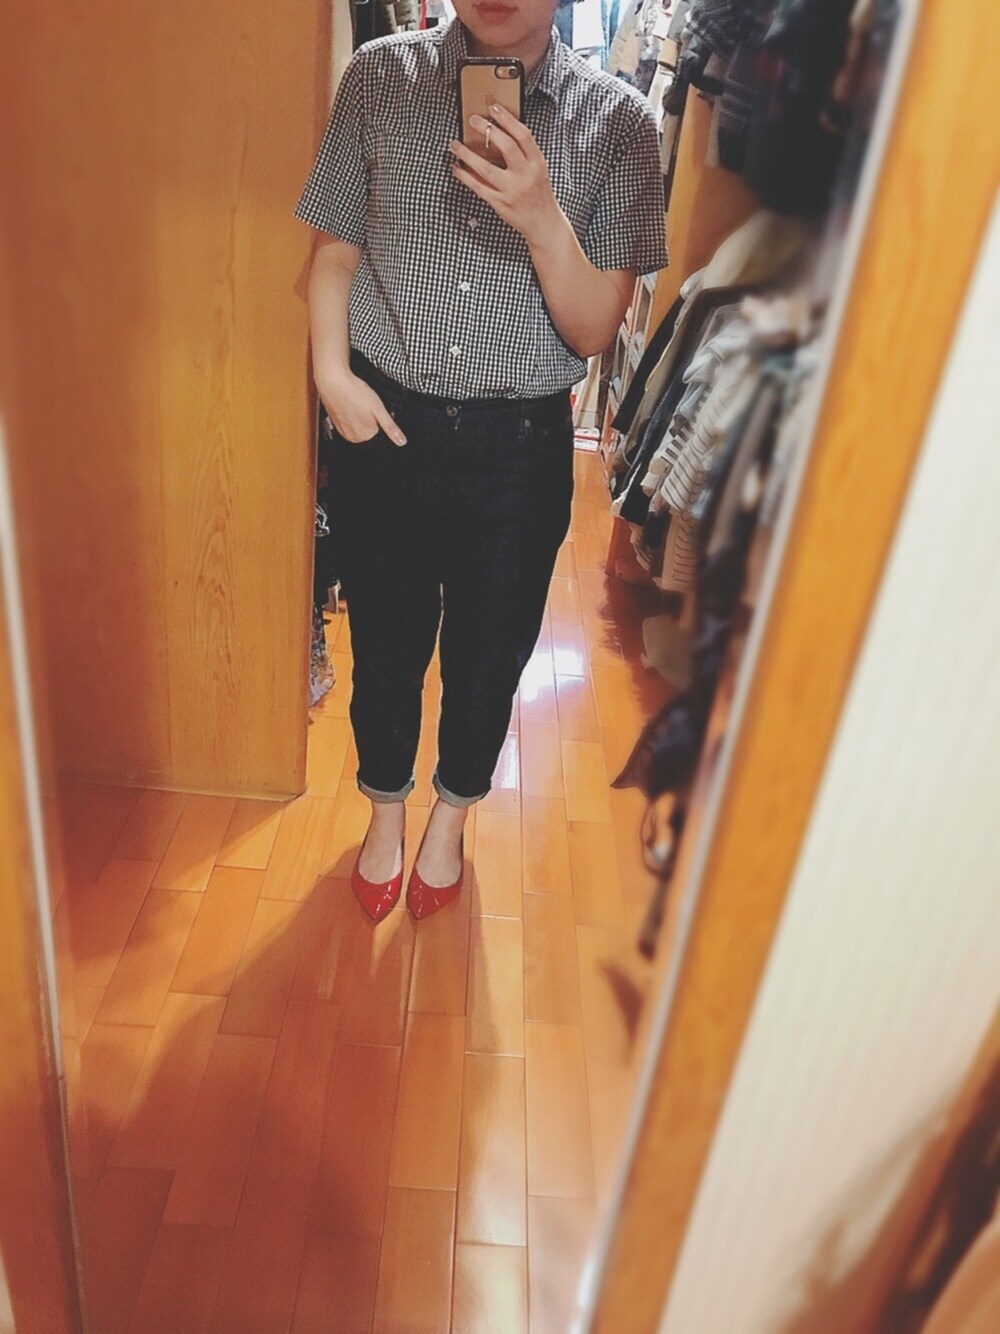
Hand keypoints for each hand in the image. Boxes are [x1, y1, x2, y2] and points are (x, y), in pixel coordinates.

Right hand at [316, 368, 406, 445]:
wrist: (332, 380)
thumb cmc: (354, 392)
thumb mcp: (378, 408)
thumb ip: (390, 427)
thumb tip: (401, 441)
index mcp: (365, 436)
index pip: (379, 433)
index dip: (379, 419)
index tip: (374, 409)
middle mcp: (352, 437)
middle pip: (368, 431)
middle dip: (370, 419)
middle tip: (365, 404)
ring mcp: (342, 430)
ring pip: (357, 426)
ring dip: (359, 416)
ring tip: (357, 402)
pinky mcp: (334, 422)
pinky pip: (347, 421)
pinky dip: (350, 413)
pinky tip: (350, 402)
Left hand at [449, 103, 560, 247]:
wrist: (544, 223)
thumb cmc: (539, 194)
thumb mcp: (539, 169)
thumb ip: (524, 153)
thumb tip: (500, 131)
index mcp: (537, 163)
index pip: (523, 135)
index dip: (507, 119)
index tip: (494, 108)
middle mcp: (525, 176)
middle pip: (506, 147)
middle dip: (487, 130)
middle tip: (473, 120)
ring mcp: (511, 191)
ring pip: (486, 168)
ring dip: (467, 154)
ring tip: (455, 144)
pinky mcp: (500, 204)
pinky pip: (478, 187)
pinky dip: (464, 176)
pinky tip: (457, 167)